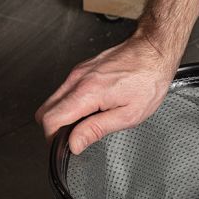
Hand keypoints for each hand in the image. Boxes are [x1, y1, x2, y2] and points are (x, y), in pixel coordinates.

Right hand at [35, 33, 178, 153]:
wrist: (153, 52)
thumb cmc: (148, 81)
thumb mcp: (128, 115)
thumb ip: (96, 129)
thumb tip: (74, 143)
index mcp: (87, 92)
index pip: (51, 119)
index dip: (53, 138)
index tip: (65, 146)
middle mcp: (77, 79)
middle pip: (45, 110)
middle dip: (54, 128)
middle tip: (73, 138)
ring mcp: (77, 72)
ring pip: (53, 100)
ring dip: (63, 116)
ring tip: (86, 122)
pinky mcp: (81, 69)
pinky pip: (64, 91)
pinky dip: (70, 104)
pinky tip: (90, 108)